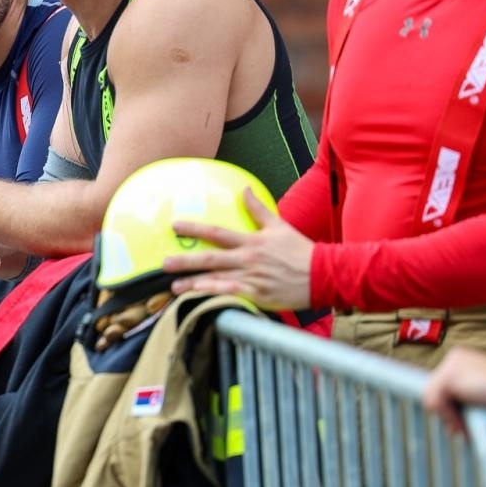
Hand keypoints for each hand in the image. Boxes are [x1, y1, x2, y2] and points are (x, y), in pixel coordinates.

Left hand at [162, 187, 314, 310]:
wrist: (323, 274)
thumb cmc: (300, 250)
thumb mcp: (279, 225)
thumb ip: (258, 209)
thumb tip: (244, 189)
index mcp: (251, 241)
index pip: (217, 233)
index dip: (194, 228)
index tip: (175, 226)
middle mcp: (248, 258)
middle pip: (211, 258)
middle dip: (185, 260)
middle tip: (163, 263)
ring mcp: (252, 278)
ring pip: (217, 280)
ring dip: (193, 283)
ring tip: (173, 286)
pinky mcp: (258, 294)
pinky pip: (231, 294)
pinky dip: (214, 295)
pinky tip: (199, 297)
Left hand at [422, 348, 485, 435]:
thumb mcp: (485, 400)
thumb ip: (467, 405)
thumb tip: (449, 428)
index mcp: (464, 361)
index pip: (444, 389)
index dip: (452, 409)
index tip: (464, 423)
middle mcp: (454, 358)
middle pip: (434, 393)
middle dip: (448, 414)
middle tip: (464, 430)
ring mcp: (450, 365)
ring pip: (432, 399)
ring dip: (450, 418)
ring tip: (467, 428)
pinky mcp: (449, 376)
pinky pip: (435, 403)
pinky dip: (449, 417)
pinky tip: (466, 421)